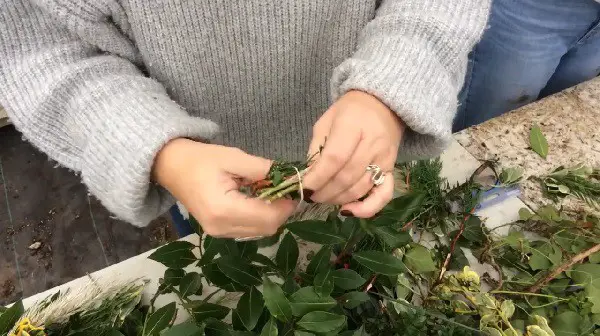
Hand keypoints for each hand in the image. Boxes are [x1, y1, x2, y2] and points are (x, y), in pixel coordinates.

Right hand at [153, 139, 295, 237]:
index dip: (286, 205)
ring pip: (259, 232)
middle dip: (281, 211)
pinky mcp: (217, 232)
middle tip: (285, 190)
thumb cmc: (200, 159)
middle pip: (267, 229)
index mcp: (224, 209)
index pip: (268, 217)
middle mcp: (221, 227)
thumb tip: (290, 177)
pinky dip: (259, 218)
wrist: (170, 166)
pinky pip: (248, 230)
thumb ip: (263, 169)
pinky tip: (258, 200)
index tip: (293, 188)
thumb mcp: (234, 157)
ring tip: (272, 193)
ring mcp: (218, 233)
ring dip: (271, 215)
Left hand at [303, 90, 404, 217]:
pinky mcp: (392, 170)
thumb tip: (308, 177)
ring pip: (359, 189)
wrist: (383, 105)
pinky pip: (383, 195)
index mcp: (352, 126)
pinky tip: (348, 211)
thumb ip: (316, 148)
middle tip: (311, 196)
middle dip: (324, 192)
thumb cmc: (349, 112)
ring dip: (338, 199)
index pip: (334, 159)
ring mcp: (385, 159)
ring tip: (323, 198)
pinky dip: (366, 209)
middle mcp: (372, 144)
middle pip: (346, 177)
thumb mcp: (325, 122)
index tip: (304, 187)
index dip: (317, 177)